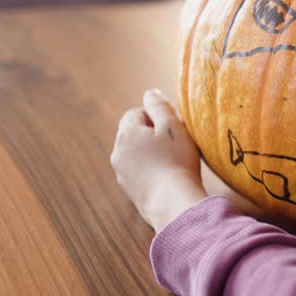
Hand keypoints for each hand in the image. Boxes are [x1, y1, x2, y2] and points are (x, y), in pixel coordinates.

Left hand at [111, 89, 207, 232]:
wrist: (172, 202)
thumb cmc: (176, 160)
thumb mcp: (172, 126)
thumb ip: (160, 106)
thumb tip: (150, 92)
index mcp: (126, 133)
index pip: (136, 113)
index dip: (156, 115)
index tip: (175, 124)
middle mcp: (118, 152)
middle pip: (135, 134)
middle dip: (153, 134)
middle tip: (177, 141)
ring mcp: (122, 174)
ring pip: (137, 154)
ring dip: (152, 153)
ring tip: (175, 160)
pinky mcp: (130, 191)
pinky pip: (140, 173)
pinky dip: (152, 171)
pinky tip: (170, 176)